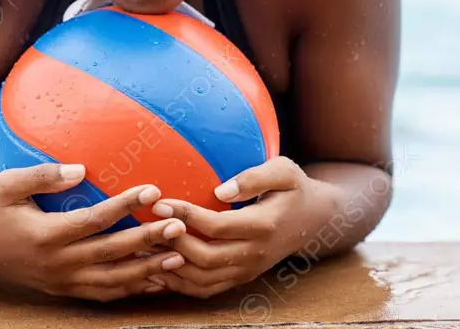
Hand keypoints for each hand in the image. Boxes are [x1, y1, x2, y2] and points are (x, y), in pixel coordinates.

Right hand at [0, 163, 187, 301]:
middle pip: (111, 254)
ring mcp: (61, 281)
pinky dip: (130, 290)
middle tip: (179, 226)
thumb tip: (80, 168)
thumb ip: (43, 175)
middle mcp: (57, 263)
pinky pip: (102, 295)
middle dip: (148, 241)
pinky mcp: (63, 290)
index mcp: (45, 234)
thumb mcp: (6, 184)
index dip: (125, 205)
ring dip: (147, 271)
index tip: (153, 191)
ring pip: (112, 282)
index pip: (94, 219)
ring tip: (178, 256)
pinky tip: (155, 280)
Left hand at [147, 156, 340, 297]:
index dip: (186, 216)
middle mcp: (255, 254)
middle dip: (172, 241)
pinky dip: (180, 283)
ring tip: (147, 243)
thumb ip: (254, 177)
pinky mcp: (240, 278)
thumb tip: (221, 190)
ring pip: (202, 279)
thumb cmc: (294, 188)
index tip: (160, 203)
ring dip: (171, 265)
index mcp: (263, 226)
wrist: (313, 220)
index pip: (217, 227)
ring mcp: (247, 270)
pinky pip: (206, 289)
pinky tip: (158, 267)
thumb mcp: (284, 171)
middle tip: (146, 223)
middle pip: (205, 258)